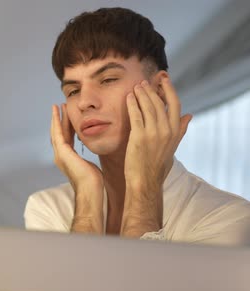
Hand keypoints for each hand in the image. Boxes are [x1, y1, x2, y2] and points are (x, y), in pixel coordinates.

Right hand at [50, 104, 103, 233]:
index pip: (65, 138)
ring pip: (56, 131)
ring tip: (57, 106)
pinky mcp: (62, 152)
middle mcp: (60, 156)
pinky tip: (58, 112)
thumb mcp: (92, 165)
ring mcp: (59, 154)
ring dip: (56, 118)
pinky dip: (57, 122)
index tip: (67, 115)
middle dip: (59, 120)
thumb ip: (89, 158)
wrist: (91, 191)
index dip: (65, 126)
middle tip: (59, 106)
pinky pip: (58, 133)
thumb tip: (97, 153)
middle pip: (58, 133)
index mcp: (67, 158)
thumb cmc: (94, 182)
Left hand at [122, 77, 191, 236]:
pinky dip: (133, 104)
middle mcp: (166, 130)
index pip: (175, 105)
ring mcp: (153, 133)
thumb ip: (181, 130)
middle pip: (160, 103)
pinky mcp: (139, 137)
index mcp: (175, 132)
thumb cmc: (157, 165)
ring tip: (136, 86)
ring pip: (148, 107)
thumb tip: (190, 116)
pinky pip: (136, 115)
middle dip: (152, 90)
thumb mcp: (173, 146)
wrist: (145, 181)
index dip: (169, 90)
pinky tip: (129, 97)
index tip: (163, 80)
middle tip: (145, 81)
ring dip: (141, 94)